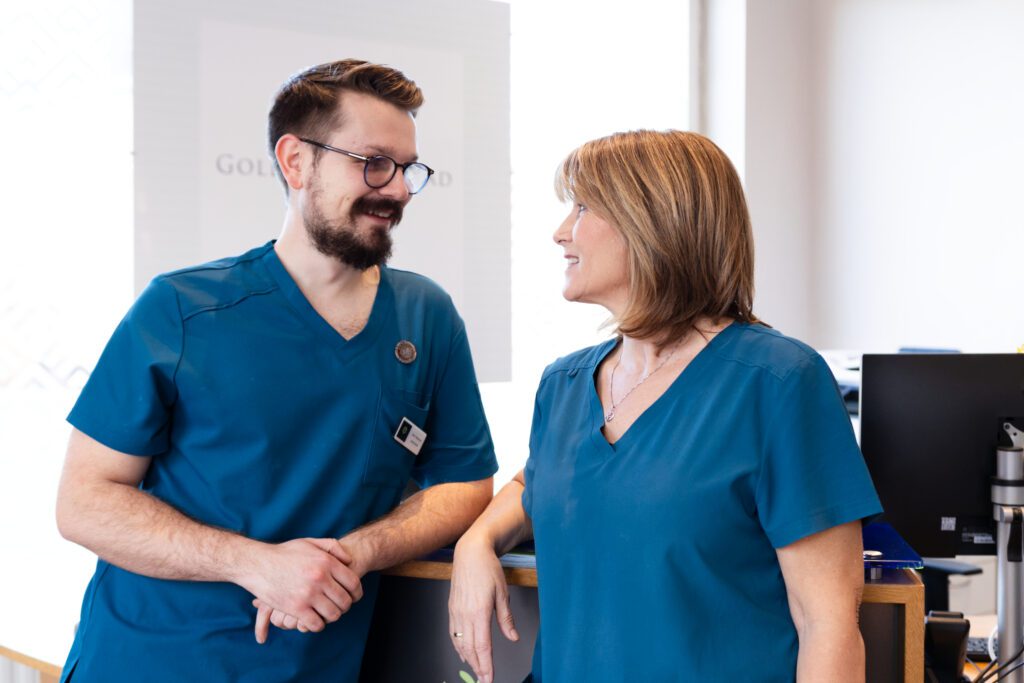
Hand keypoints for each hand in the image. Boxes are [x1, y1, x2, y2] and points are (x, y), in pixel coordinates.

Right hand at [239, 537, 362, 643]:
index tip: (354, 597)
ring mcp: (308, 594)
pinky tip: (313, 619)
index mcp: (326, 562)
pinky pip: (316, 624)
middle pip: (345, 601)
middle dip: (345, 606)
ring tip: (326, 613)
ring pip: (333, 614)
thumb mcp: (310, 542)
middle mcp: (320, 578)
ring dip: (332, 616)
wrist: (257, 564)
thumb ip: (332, 547)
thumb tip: (349, 561)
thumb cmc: (285, 554)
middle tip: (339, 607)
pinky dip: (317, 624)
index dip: (357, 593)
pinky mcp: (296, 608)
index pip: (353, 583)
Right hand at [448, 534, 518, 682]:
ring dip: (468, 659)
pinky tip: (464, 653)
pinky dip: (459, 646)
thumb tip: (513, 638)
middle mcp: (464, 614)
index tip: (489, 679)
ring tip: (477, 670)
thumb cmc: (488, 569)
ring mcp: (456, 612)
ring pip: (460, 643)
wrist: (470, 552)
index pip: (482, 646)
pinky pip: (454, 633)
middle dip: (478, 667)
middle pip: (470, 649)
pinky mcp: (452, 608)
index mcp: (479, 612)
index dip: (486, 665)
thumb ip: (506, 619)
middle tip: (484, 680)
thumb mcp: (503, 593)